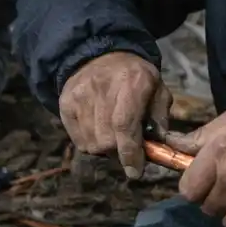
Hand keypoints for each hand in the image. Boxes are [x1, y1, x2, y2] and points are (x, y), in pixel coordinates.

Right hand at [58, 52, 171, 178]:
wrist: (98, 55)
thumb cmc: (133, 77)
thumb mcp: (156, 89)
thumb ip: (160, 117)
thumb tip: (157, 146)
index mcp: (131, 82)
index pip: (125, 125)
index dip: (130, 153)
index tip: (135, 171)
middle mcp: (101, 88)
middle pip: (107, 139)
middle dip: (119, 152)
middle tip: (127, 148)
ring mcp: (79, 96)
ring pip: (91, 143)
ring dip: (105, 149)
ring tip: (113, 137)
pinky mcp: (65, 104)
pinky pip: (78, 140)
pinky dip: (91, 144)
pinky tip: (98, 132)